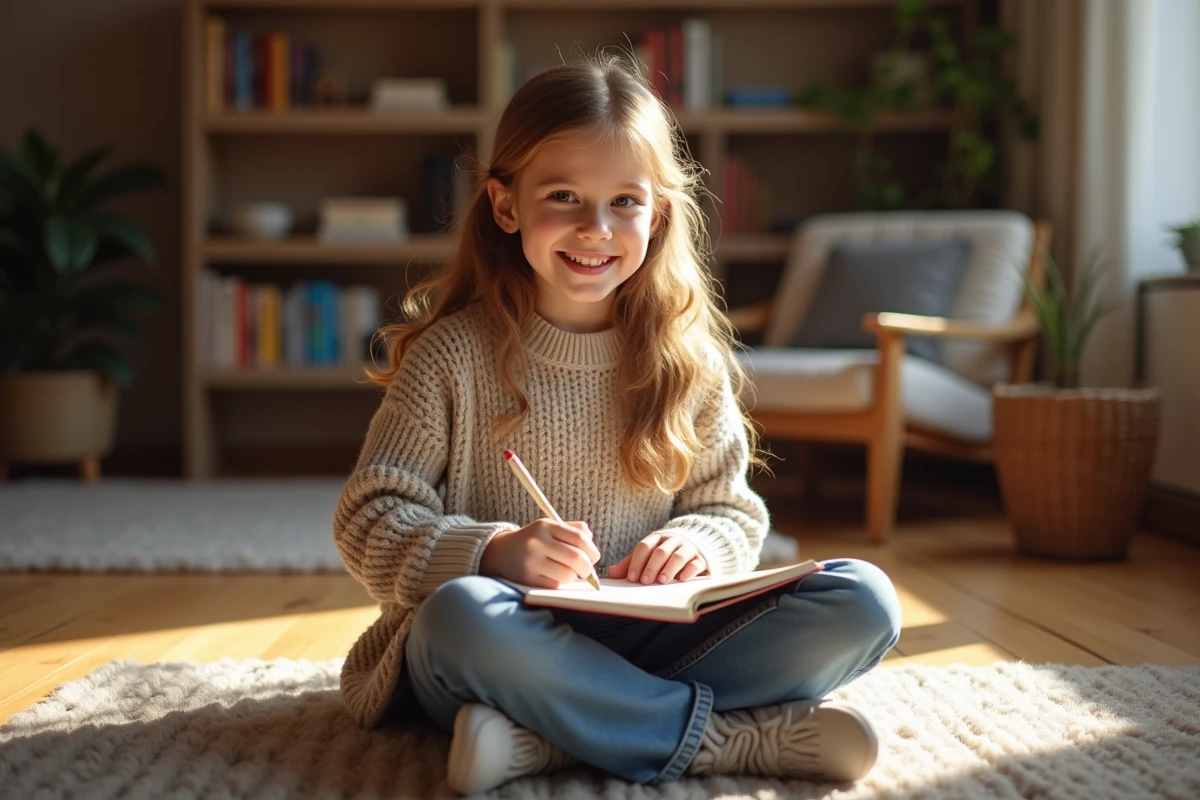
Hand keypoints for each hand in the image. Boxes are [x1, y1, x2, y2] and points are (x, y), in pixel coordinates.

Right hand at [479, 519, 599, 588]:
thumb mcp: (548, 528)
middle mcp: (537, 542)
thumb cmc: (531, 541)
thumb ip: (572, 530)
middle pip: (577, 558)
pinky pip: (555, 586)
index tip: (594, 558)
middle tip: (588, 573)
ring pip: (567, 575)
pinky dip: (559, 584)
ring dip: (572, 577)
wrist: (498, 554)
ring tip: (566, 573)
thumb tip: (591, 541)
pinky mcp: (527, 579)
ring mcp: (531, 562)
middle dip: (588, 569)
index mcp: (545, 526)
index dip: (592, 551)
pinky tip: (553, 578)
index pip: (580, 538)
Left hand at [606, 532, 707, 584]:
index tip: (632, 578)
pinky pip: (696, 563)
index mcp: (656, 539)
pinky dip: (689, 571)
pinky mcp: (701, 559)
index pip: (644, 546)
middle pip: (660, 551)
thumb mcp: (647, 556)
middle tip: (645, 581)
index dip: (637, 562)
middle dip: (651, 567)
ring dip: (669, 568)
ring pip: (678, 556)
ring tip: (662, 581)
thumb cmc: (664, 554)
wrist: (694, 544)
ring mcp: (688, 549)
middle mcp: (672, 541)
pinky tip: (681, 580)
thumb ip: (630, 564)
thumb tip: (610, 573)